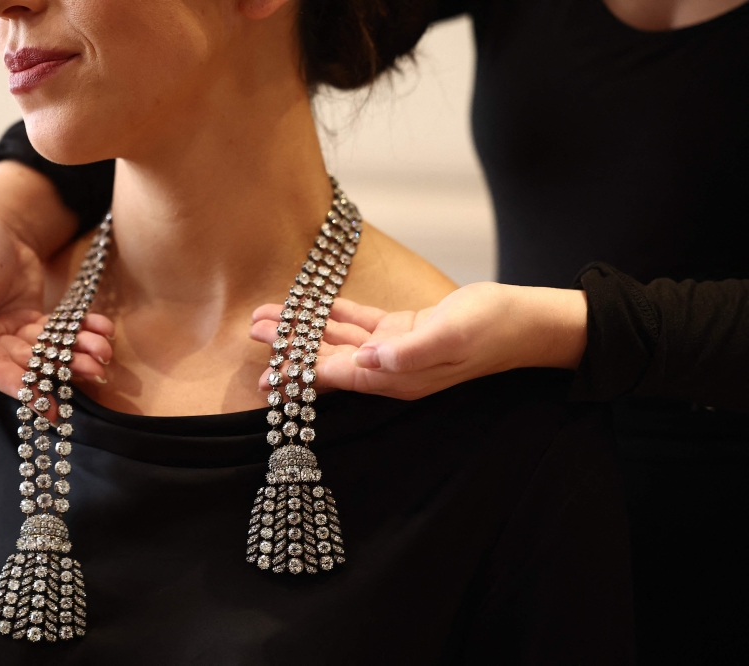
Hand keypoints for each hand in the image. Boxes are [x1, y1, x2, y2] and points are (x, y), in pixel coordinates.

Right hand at [0, 161, 113, 397]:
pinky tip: (104, 329)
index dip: (21, 387)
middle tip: (96, 370)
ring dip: (77, 354)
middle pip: (26, 365)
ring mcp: (9, 336)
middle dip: (61, 369)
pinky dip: (82, 333)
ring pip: (47, 353)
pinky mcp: (32, 325)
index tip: (50, 404)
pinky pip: (59, 336)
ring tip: (104, 351)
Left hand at [250, 282, 587, 400]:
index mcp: (399, 376)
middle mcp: (391, 368)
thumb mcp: (454, 334)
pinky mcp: (405, 331)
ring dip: (304, 328)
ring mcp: (396, 350)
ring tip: (269, 316)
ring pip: (340, 339)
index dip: (300, 375)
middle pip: (330, 359)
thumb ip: (411, 349)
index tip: (266, 375)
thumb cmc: (496, 327)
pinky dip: (334, 314)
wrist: (529, 321)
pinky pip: (361, 323)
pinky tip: (311, 305)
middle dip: (290, 348)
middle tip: (252, 330)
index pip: (338, 377)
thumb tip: (369, 359)